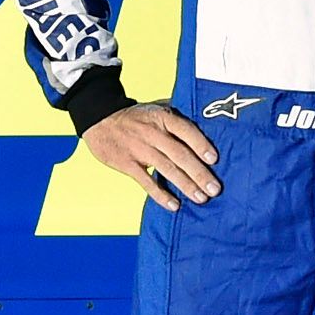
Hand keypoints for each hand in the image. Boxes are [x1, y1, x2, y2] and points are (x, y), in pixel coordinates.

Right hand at [82, 103, 219, 209]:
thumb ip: (176, 119)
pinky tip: (174, 205)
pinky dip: (160, 194)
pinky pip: (146, 182)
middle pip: (180, 155)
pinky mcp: (127, 164)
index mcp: (163, 117)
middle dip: (199, 173)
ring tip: (201, 198)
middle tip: (214, 189)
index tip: (214, 160)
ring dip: (186, 185)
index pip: (186, 131)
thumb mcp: (156, 109)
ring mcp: (140, 149)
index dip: (201, 145)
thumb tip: (204, 128)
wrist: (100, 118)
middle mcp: (153, 133)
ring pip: (167, 169)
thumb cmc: (135, 116)